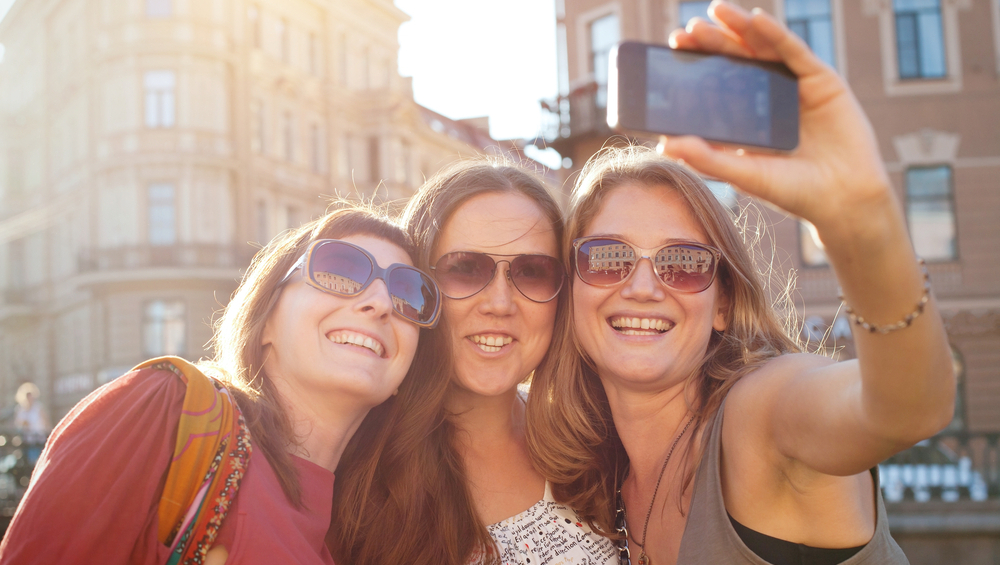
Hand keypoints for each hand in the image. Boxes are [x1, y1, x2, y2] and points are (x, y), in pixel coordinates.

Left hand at [659, 1, 893, 237]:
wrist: (844, 200)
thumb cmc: (793, 191)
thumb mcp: (744, 174)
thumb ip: (707, 158)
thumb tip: (665, 145)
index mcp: (747, 117)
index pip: (717, 84)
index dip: (696, 67)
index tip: (671, 52)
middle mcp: (769, 97)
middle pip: (736, 61)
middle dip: (712, 43)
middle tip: (686, 30)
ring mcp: (796, 86)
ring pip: (763, 49)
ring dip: (740, 27)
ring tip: (717, 10)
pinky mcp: (822, 80)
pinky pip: (796, 52)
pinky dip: (776, 35)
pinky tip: (757, 20)